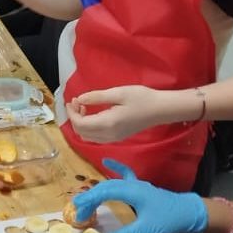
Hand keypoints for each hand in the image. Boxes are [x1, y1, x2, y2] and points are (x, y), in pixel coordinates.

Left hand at [67, 85, 183, 142]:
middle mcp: (108, 135)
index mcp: (107, 124)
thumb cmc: (141, 98)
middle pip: (81, 132)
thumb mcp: (118, 93)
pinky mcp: (117, 138)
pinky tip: (93, 114)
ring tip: (84, 107)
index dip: (72, 113)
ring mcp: (113, 139)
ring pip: (87, 137)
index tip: (72, 100)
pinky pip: (96, 137)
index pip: (80, 124)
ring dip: (81, 123)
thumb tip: (79, 99)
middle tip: (77, 101)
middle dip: (74, 117)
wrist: (161, 110)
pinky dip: (89, 127)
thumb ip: (96, 97)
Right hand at [72, 158, 207, 232]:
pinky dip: (115, 168)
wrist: (188, 212)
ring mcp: (136, 184)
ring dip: (97, 191)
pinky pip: (124, 175)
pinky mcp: (140, 187)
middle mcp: (131, 185)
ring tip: (86, 202)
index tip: (77, 211)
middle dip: (89, 199)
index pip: (103, 192)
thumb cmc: (169, 219)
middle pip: (104, 187)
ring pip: (111, 183)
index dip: (88, 200)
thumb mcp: (147, 229)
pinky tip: (107, 161)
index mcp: (131, 191)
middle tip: (79, 214)